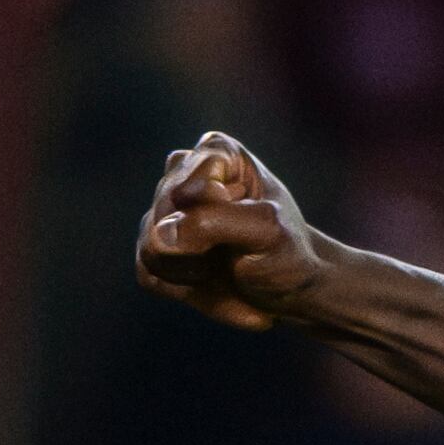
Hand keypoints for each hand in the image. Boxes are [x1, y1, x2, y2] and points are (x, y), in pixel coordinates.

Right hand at [135, 131, 326, 330]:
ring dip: (196, 275)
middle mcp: (183, 173)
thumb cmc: (288, 253)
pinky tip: (217, 286)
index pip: (189, 187)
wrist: (294, 292)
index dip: (218, 215)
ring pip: (152, 248)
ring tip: (230, 269)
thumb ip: (214, 222)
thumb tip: (160, 235)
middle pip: (164, 215)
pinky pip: (150, 275)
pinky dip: (188, 291)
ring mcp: (164, 211)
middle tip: (243, 253)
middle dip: (204, 249)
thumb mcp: (267, 231)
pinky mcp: (155, 248)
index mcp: (217, 152)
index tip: (254, 218)